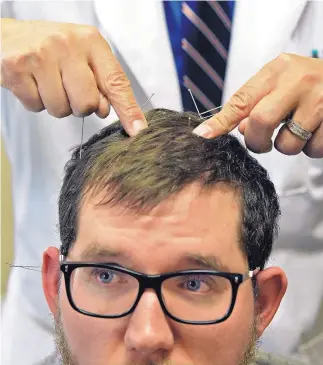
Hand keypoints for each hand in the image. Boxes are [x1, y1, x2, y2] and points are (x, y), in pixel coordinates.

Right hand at [1, 18, 146, 135]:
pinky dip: (35, 102)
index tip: (138, 130)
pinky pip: (36, 107)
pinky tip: (33, 83)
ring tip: (48, 83)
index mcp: (91, 42)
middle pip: (87, 104)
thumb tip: (105, 111)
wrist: (9, 37)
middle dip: (79, 107)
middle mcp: (67, 45)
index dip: (128, 110)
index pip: (116, 82)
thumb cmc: (52, 50)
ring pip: (61, 110)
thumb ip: (100, 82)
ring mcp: (40, 55)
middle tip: (68, 89)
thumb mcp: (83, 56)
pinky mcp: (17, 68)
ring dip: (56, 105)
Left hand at [193, 54, 322, 157]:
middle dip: (256, 141)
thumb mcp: (279, 83)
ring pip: (287, 143)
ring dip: (286, 147)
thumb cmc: (305, 84)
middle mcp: (298, 81)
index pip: (241, 100)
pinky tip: (315, 132)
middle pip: (260, 121)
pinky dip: (310, 148)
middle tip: (261, 143)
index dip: (220, 121)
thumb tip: (240, 130)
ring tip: (296, 130)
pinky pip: (313, 149)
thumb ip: (257, 103)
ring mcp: (320, 99)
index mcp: (277, 70)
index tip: (202, 136)